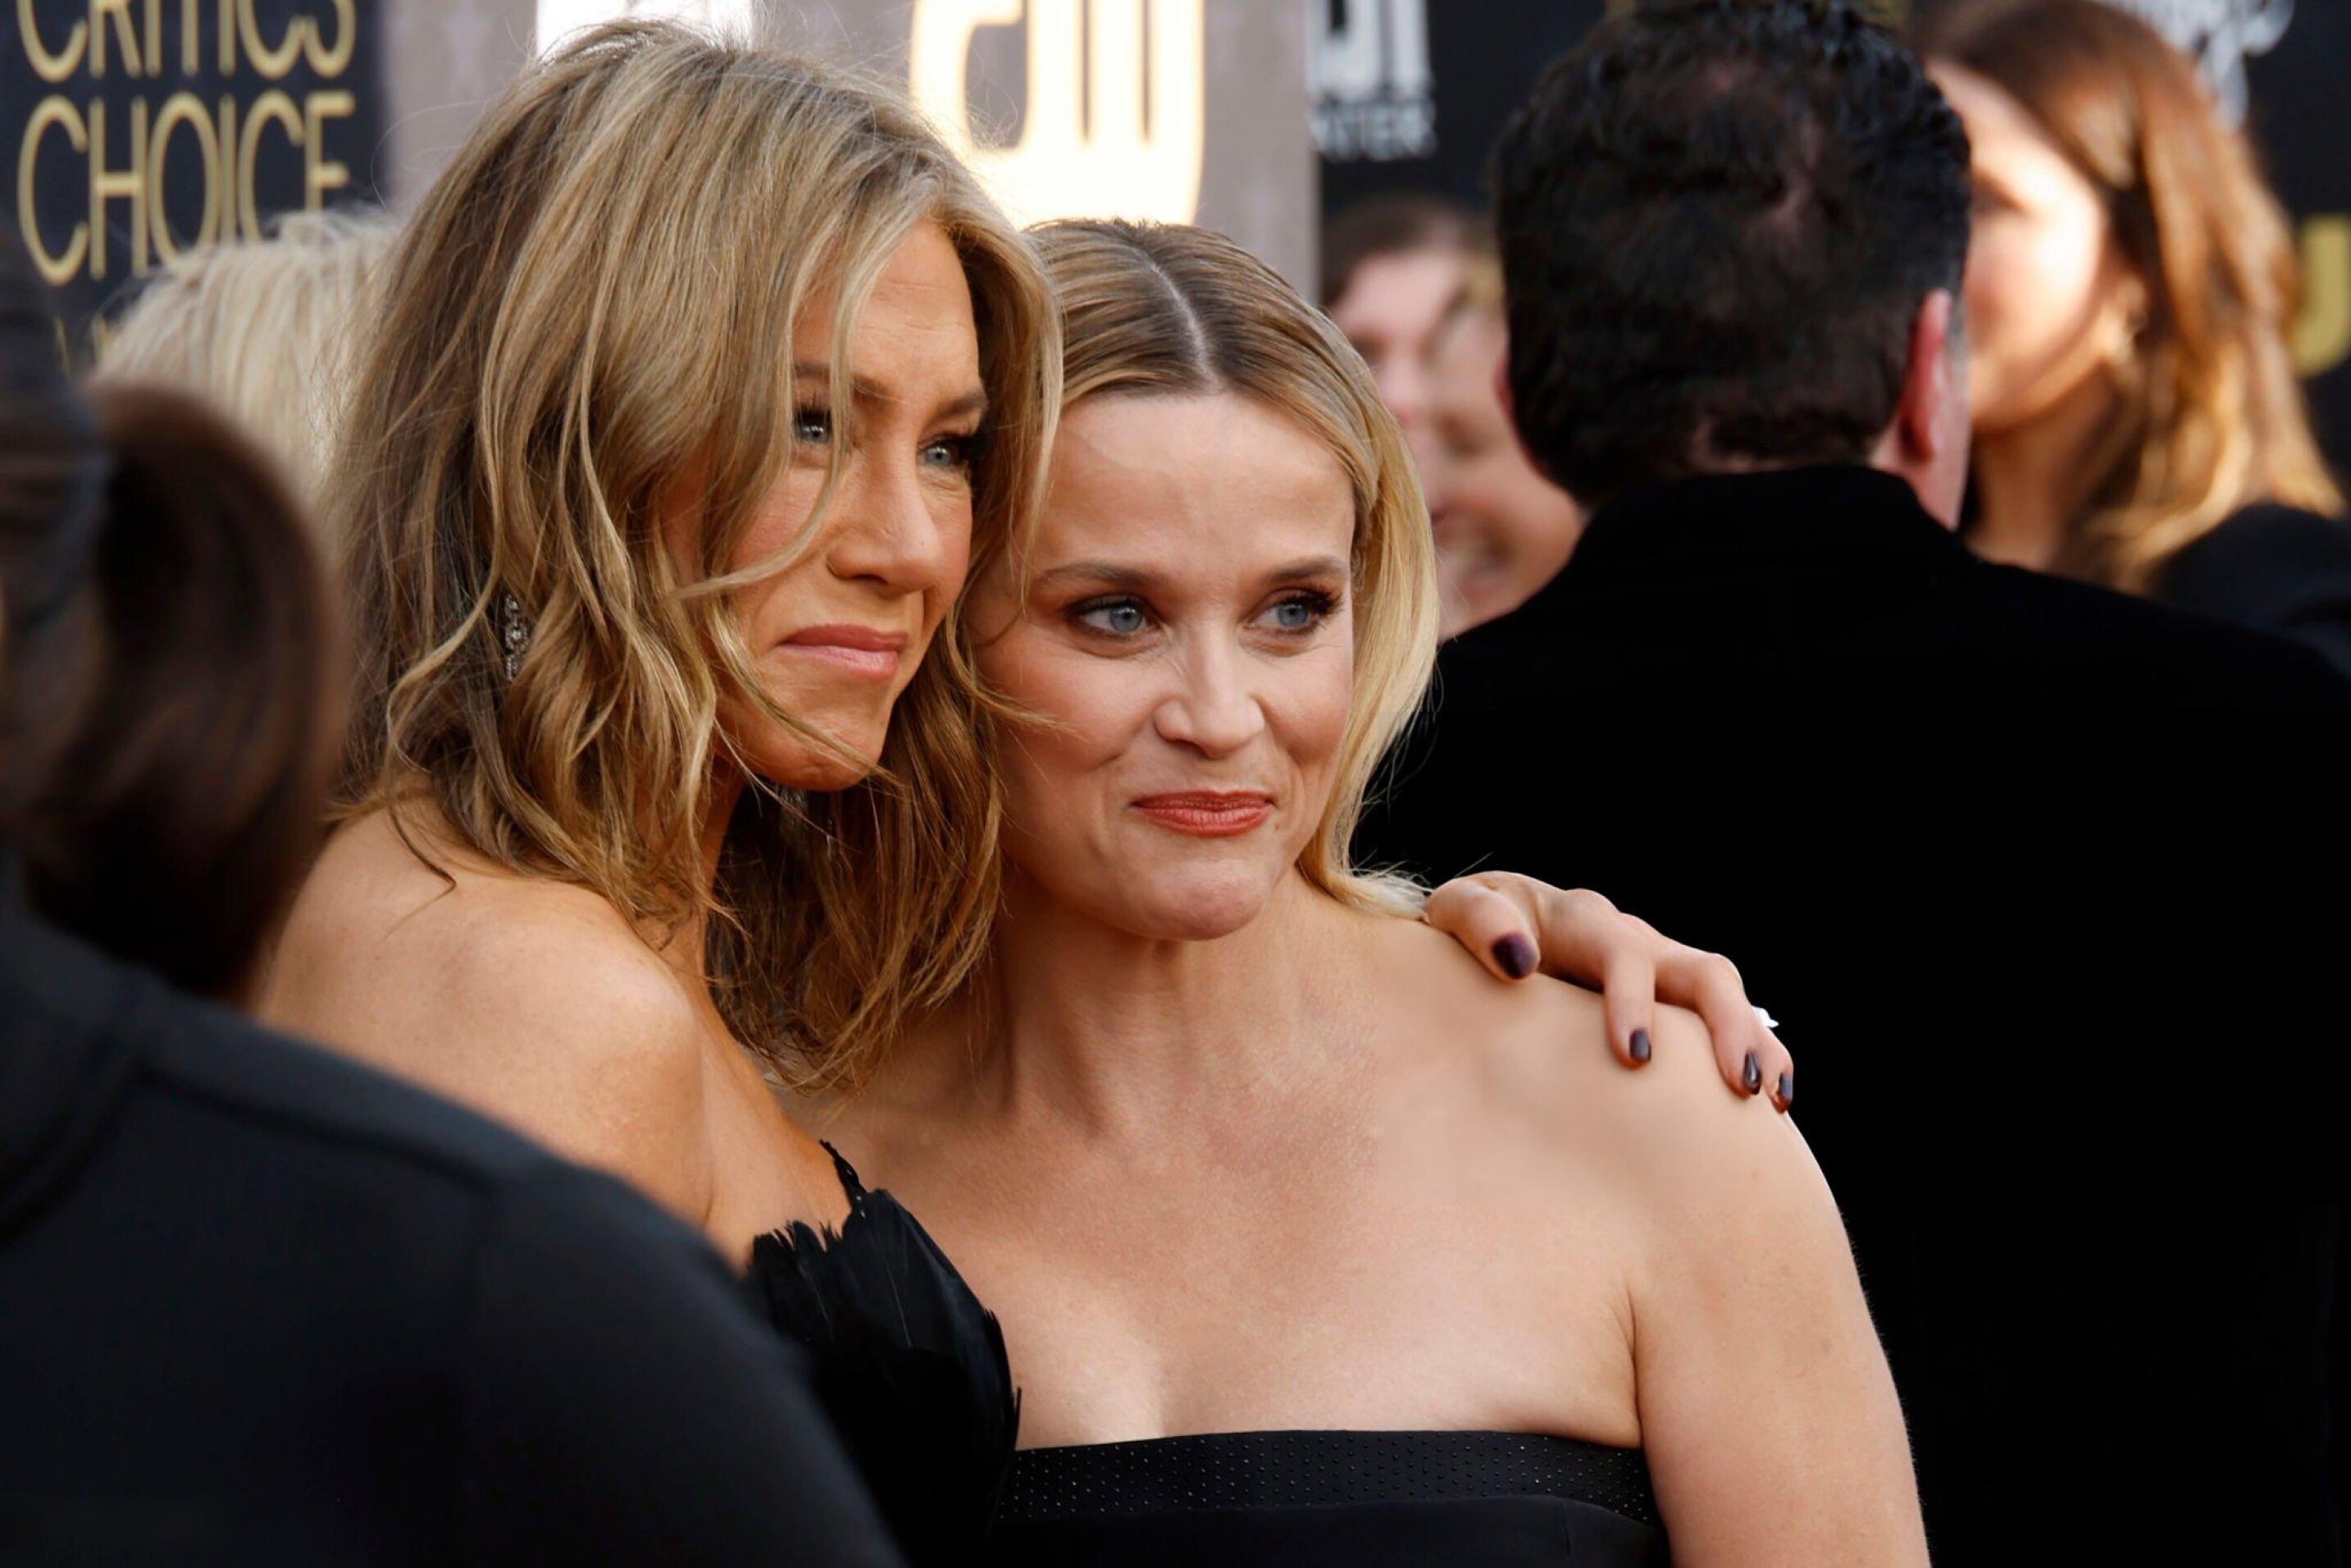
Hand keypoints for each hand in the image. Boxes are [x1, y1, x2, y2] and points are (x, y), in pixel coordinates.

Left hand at [1424, 872, 1793, 1111]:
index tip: (1634, 1057)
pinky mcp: (1670, 1006)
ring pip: (1726, 998)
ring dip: (1754, 1044)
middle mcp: (1635, 942)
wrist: (1484, 936)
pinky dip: (1757, 1056)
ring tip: (1768, 1101)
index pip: (1623, 954)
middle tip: (1734, 1085)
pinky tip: (1769, 1108)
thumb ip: (1478, 923)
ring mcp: (1661, 973)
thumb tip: (1519, 961)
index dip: (1634, 1000)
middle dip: (1724, 1026)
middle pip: (1702, 971)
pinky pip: (1727, 1025)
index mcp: (1583, 920)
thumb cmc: (1467, 933)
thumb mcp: (1456, 911)